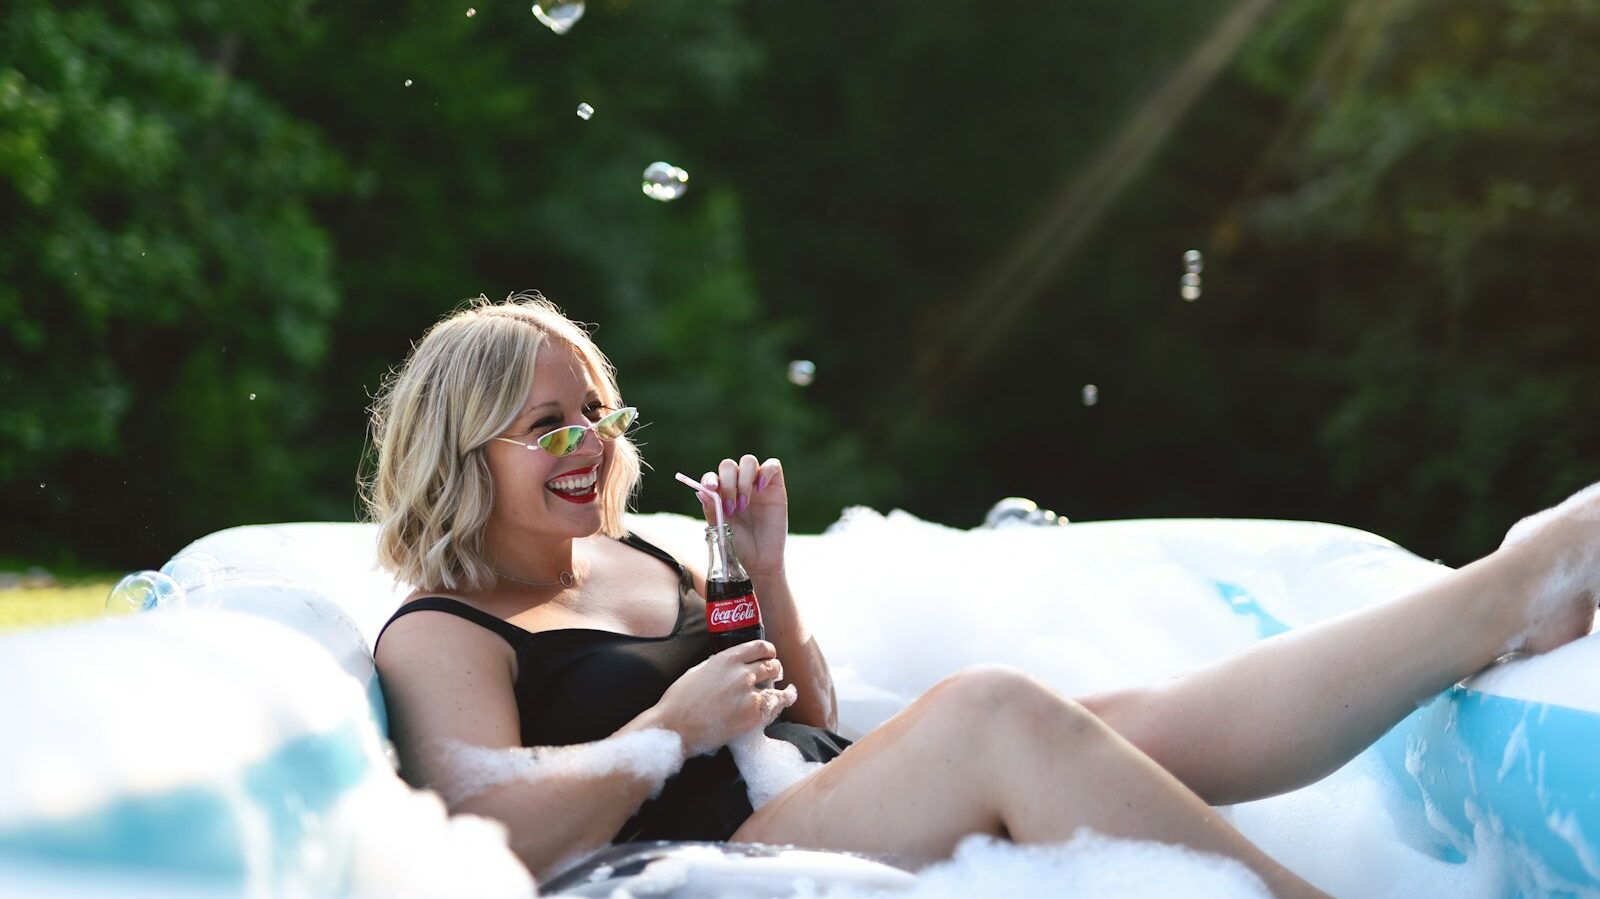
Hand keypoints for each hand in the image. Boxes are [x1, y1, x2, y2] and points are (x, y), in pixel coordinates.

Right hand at [652, 640, 796, 755]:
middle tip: (773, 676)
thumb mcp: (699, 670)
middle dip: (774, 671)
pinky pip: (773, 710)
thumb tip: (733, 663)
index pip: (761, 647)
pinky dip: (774, 709)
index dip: (769, 652)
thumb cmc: (680, 700)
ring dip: (778, 691)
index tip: (770, 656)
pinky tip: (775, 708)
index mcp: (727, 659)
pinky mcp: (752, 718)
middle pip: (772, 666)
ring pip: (777, 690)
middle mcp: (742, 674)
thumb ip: (720, 664)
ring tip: (782, 694)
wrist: (675, 727)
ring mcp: (749, 697)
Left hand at [698, 455, 787, 577]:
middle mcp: (737, 485)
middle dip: (727, 484)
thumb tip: (702, 492)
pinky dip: (765, 472)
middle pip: (729, 466)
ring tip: (744, 505)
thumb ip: (712, 510)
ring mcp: (756, 484)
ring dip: (743, 481)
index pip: (712, 476)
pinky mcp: (775, 486)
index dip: (709, 478)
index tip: (711, 488)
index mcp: (720, 494)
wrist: (760, 559)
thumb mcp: (720, 530)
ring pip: (748, 461)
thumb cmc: (738, 545)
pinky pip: (772, 465)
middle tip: (731, 508)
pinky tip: (761, 489)